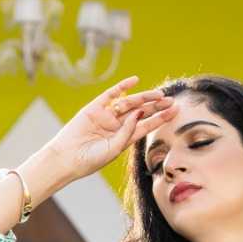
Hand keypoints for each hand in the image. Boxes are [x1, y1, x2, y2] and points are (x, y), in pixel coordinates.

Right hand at [46, 75, 177, 181]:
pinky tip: (135, 81)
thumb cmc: (90, 160)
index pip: (146, 126)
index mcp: (124, 139)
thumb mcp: (114, 149)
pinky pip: (111, 94)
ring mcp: (106, 115)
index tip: (175, 111)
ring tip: (159, 95)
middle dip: (156, 106)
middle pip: (141, 112)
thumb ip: (128, 132)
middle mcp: (117, 126)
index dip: (161, 118)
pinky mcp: (95, 107)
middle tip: (171, 101)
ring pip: (129, 103)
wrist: (67, 158)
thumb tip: (139, 112)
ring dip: (144, 98)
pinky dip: (122, 87)